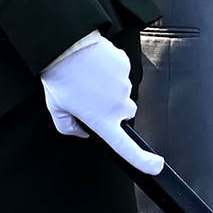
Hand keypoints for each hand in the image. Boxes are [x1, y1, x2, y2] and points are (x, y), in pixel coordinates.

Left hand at [38, 35, 164, 175]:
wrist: (65, 45)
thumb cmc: (59, 77)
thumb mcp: (56, 109)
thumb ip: (68, 127)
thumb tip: (83, 131)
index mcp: (102, 121)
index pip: (126, 148)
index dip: (142, 160)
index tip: (155, 167)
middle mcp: (118, 106)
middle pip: (125, 114)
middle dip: (112, 110)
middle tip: (90, 98)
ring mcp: (125, 85)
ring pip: (122, 92)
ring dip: (109, 89)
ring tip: (88, 78)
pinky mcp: (126, 66)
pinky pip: (121, 73)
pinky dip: (111, 71)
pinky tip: (94, 66)